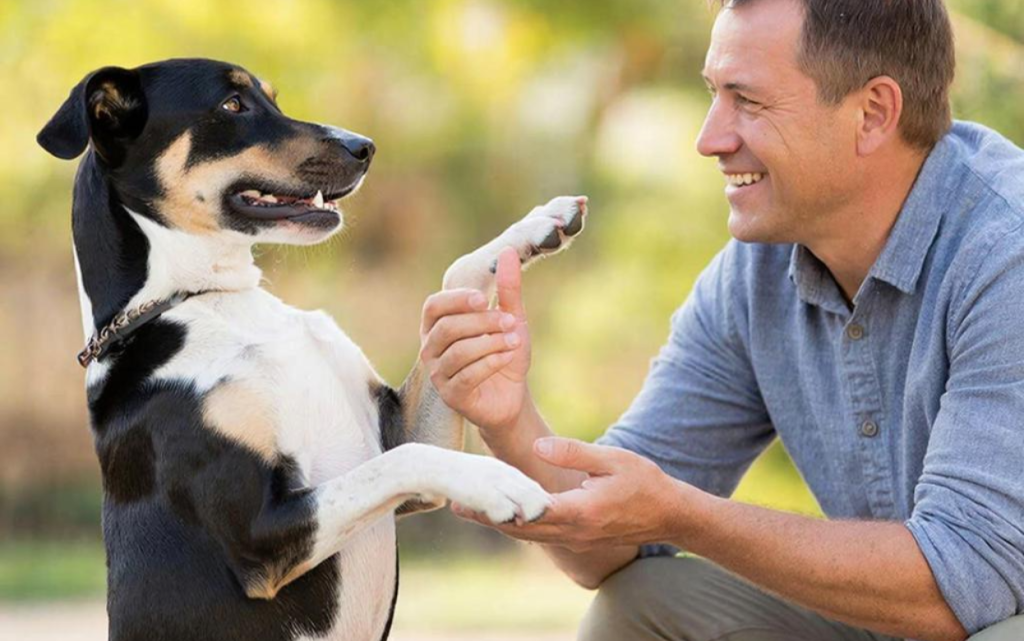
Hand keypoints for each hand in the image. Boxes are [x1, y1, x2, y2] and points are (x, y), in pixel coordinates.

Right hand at [420, 247, 531, 431]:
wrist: (512, 395)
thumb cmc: (504, 352)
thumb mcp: (511, 317)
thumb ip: (507, 287)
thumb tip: (507, 252)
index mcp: (438, 326)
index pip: (434, 306)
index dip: (457, 300)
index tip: (486, 299)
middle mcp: (432, 349)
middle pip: (447, 328)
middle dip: (483, 322)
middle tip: (511, 322)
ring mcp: (439, 374)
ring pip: (458, 351)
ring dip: (490, 343)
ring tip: (514, 341)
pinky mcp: (452, 395)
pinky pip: (467, 375)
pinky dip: (491, 363)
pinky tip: (508, 358)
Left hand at [452, 438, 706, 552]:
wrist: (671, 515)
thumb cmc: (644, 482)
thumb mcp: (612, 459)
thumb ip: (574, 452)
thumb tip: (539, 445)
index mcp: (579, 512)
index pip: (528, 511)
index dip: (498, 505)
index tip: (472, 497)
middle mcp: (572, 532)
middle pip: (520, 529)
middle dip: (487, 518)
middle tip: (456, 504)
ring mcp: (575, 539)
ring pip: (528, 535)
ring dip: (499, 523)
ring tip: (471, 508)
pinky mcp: (577, 538)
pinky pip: (541, 535)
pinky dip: (519, 525)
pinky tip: (505, 511)